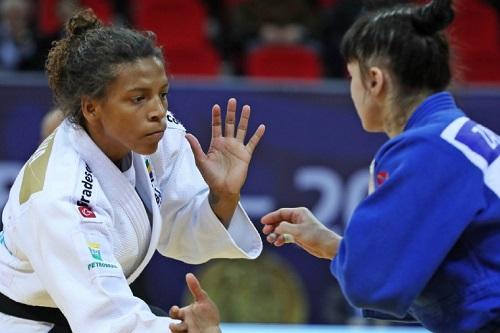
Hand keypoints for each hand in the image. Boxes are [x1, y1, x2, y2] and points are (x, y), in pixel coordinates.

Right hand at [168, 273, 220, 332]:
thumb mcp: (203, 300)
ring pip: (175, 332)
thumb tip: (188, 274)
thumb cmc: (208, 315)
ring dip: (177, 330)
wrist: (215, 330)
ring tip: (185, 328)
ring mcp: (186, 331)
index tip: (176, 309)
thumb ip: (195, 288)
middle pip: (172, 325)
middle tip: (175, 325)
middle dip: (172, 325)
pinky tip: (186, 332)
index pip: (174, 313)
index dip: (173, 310)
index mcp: (185, 314)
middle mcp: (184, 323)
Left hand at [186, 98, 264, 223]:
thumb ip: (196, 147)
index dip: (217, 116)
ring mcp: (237, 148)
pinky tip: (261, 126)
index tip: (216, 106)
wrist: (223, 189)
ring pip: (241, 129)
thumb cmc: (211, 177)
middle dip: (231, 112)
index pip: (217, 126)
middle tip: (232, 100)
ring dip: (244, 119)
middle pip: (229, 124)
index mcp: (216, 143)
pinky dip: (257, 135)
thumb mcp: (201, 161)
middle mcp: (227, 143)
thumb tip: (187, 134)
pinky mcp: (245, 155)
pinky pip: (252, 143)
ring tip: (247, 107)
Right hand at [261, 207, 341, 259]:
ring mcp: (297, 228)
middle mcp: (297, 219)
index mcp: (299, 213)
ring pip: (282, 229)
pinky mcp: (298, 236)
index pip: (281, 212)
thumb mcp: (298, 231)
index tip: (263, 222)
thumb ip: (284, 228)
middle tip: (266, 232)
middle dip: (272, 226)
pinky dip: (280, 239)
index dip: (271, 217)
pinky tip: (278, 243)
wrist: (327, 247)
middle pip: (280, 220)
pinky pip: (285, 236)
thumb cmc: (315, 236)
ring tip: (271, 240)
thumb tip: (276, 228)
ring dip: (275, 234)